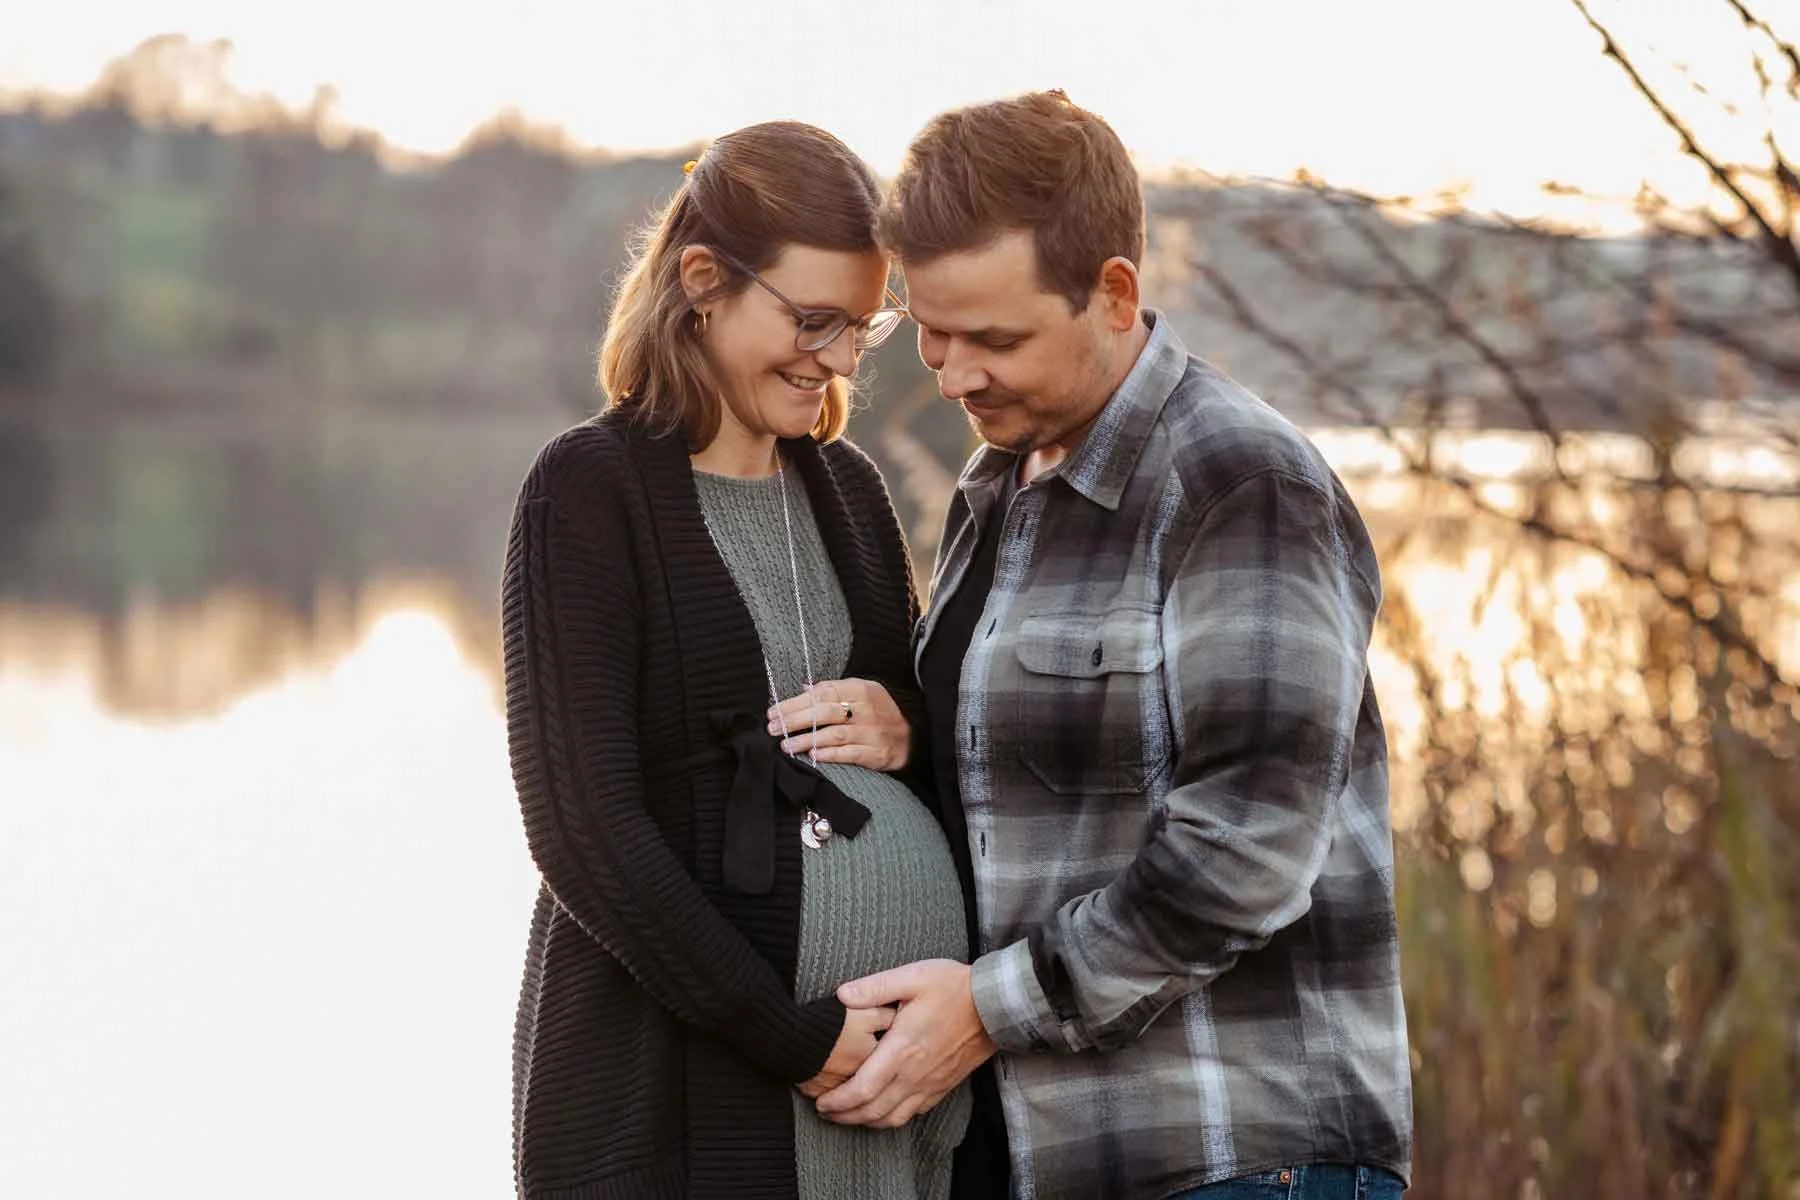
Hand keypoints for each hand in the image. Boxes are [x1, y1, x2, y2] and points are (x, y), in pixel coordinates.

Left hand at [768, 678, 910, 770]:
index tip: (774, 712)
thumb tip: (803, 689)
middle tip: (773, 728)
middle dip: (794, 720)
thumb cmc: (878, 712)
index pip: (821, 694)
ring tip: (785, 745)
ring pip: (833, 734)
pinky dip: (829, 754)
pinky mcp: (877, 753)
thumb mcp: (861, 692)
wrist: (911, 738)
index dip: (795, 703)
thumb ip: (833, 689)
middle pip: (824, 713)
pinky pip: (849, 753)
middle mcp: (866, 709)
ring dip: (806, 740)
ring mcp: (872, 732)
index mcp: (860, 689)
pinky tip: (812, 756)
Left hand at [814, 959, 995, 1127]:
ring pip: (892, 1117)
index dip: (839, 1101)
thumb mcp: (912, 976)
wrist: (995, 1005)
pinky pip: (913, 1113)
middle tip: (825, 1112)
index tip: (821, 1100)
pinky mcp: (942, 1086)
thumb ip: (875, 987)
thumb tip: (841, 994)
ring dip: (866, 1121)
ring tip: (848, 1116)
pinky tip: (882, 1111)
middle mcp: (915, 1073)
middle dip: (845, 1116)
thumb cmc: (954, 988)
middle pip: (873, 1110)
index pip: (863, 1088)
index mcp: (903, 1048)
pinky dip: (891, 1118)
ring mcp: (930, 1083)